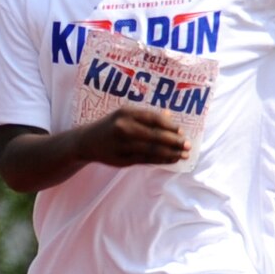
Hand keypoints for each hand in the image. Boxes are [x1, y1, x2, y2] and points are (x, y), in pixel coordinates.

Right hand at [76, 104, 190, 167]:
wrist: (86, 141)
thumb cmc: (110, 126)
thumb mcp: (125, 115)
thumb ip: (146, 116)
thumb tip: (170, 116)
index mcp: (126, 113)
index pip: (154, 119)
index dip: (170, 126)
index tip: (182, 131)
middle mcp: (123, 127)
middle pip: (155, 136)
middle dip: (174, 142)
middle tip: (188, 146)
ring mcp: (122, 145)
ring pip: (152, 150)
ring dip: (170, 153)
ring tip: (183, 155)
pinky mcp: (121, 159)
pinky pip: (145, 160)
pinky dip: (160, 160)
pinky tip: (170, 160)